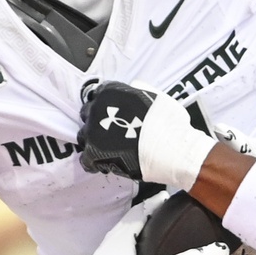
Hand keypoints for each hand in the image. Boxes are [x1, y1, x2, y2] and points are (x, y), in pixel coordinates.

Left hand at [78, 81, 215, 189]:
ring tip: (108, 150)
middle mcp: (98, 108)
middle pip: (88, 113)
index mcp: (111, 92)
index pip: (98, 93)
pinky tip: (106, 164)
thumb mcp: (155, 96)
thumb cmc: (169, 123)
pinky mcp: (94, 154)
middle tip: (110, 132)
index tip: (112, 113)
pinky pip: (85, 159)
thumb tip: (134, 90)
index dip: (106, 105)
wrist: (172, 148)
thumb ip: (137, 92)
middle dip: (97, 122)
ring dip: (93, 142)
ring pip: (84, 136)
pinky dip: (94, 163)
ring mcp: (93, 132)